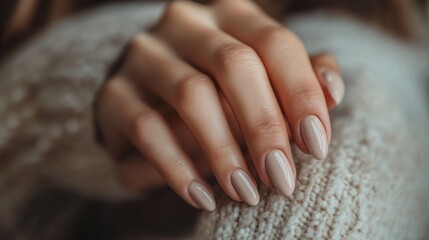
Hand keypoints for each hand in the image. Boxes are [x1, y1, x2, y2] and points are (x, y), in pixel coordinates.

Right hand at [96, 0, 344, 210]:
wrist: (150, 98)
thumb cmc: (218, 91)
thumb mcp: (261, 79)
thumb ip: (298, 79)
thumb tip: (333, 92)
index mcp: (229, 14)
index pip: (274, 42)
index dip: (301, 93)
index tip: (317, 146)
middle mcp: (185, 23)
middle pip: (234, 64)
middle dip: (264, 126)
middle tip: (283, 179)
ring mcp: (145, 54)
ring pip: (191, 95)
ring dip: (224, 151)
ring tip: (246, 193)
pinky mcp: (114, 92)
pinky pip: (148, 129)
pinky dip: (179, 167)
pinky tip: (204, 196)